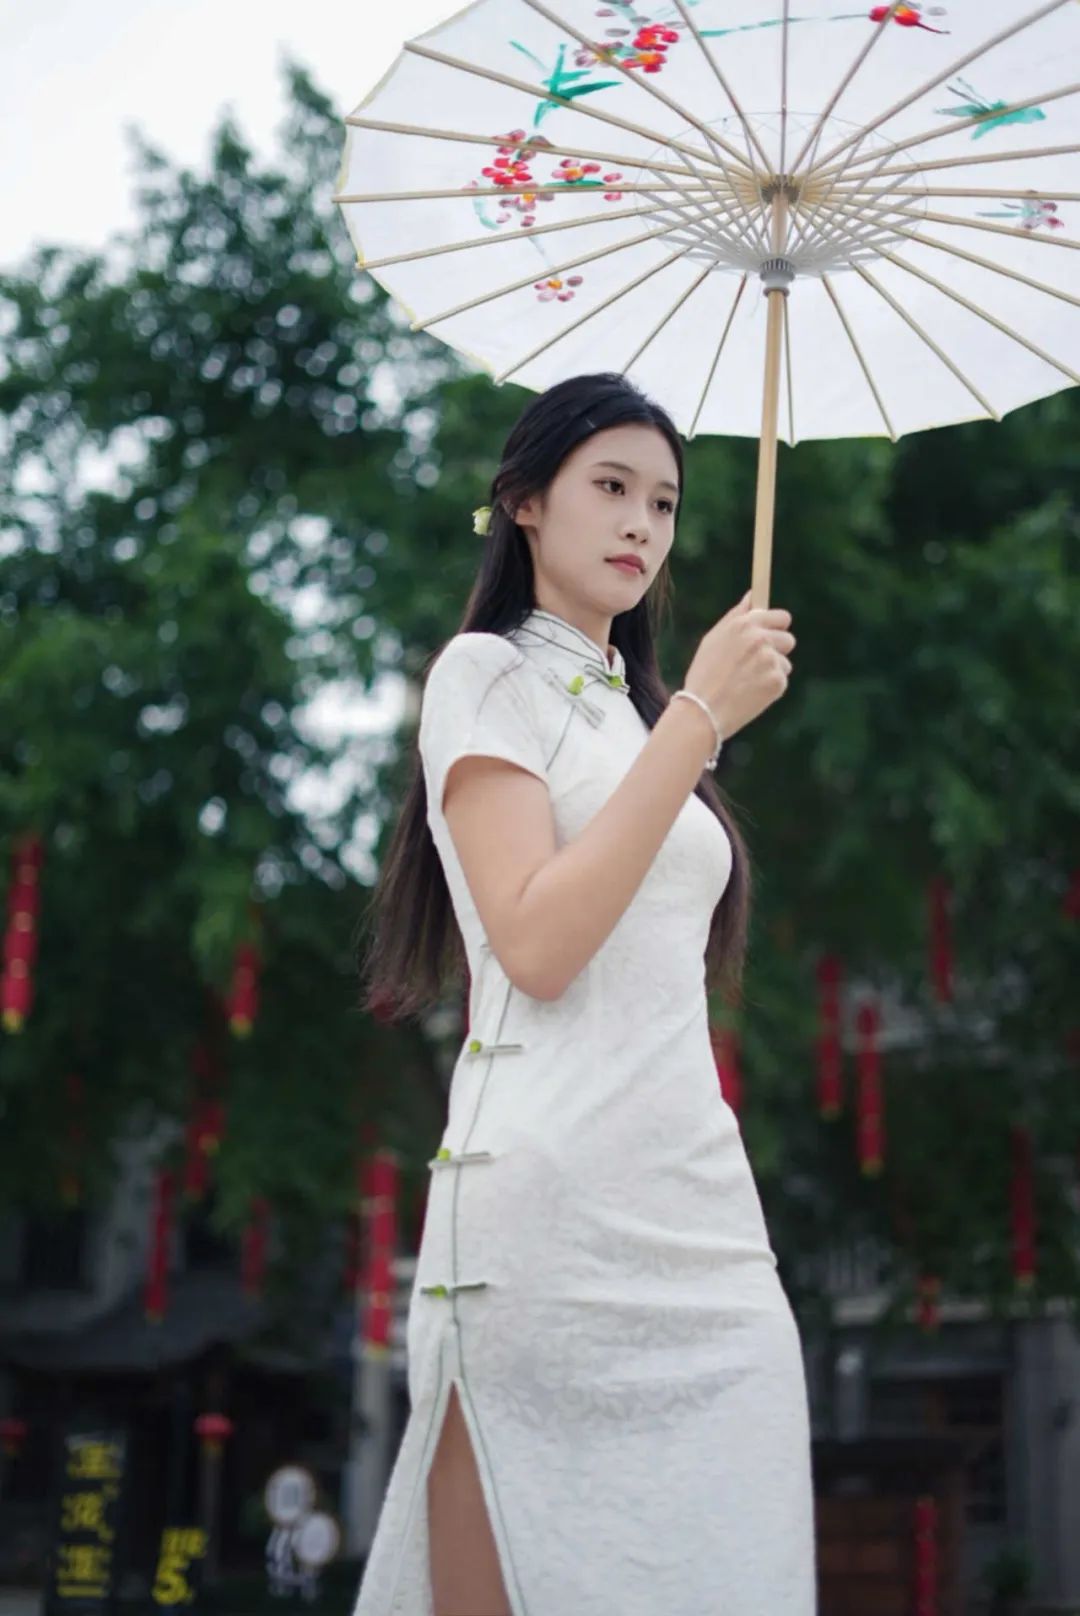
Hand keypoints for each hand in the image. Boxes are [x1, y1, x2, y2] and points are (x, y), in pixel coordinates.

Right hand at [682, 589, 794, 741]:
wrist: (703, 711)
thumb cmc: (704, 674)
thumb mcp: (714, 638)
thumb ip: (737, 615)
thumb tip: (752, 595)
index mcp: (745, 624)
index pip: (781, 617)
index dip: (776, 628)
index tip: (771, 635)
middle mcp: (760, 639)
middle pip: (788, 640)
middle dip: (777, 650)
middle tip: (756, 665)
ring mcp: (771, 660)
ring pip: (784, 663)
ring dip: (772, 671)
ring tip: (747, 682)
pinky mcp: (777, 681)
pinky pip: (781, 680)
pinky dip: (770, 688)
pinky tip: (751, 693)